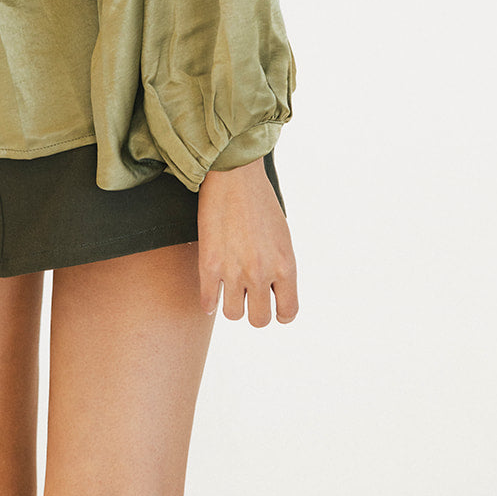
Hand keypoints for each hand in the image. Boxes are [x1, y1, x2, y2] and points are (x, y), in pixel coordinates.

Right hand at [197, 157, 297, 326]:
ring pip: (234, 315)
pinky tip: (211, 295)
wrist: (234, 175)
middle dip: (255, 310)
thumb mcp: (282, 238)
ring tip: (230, 290)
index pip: (288, 312)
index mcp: (285, 266)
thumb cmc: (261, 202)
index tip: (273, 307)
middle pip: (259, 320)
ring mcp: (234, 271)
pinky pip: (209, 303)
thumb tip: (273, 293)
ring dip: (232, 305)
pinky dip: (210, 303)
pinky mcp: (209, 264)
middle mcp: (261, 273)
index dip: (281, 313)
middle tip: (249, 297)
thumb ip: (280, 268)